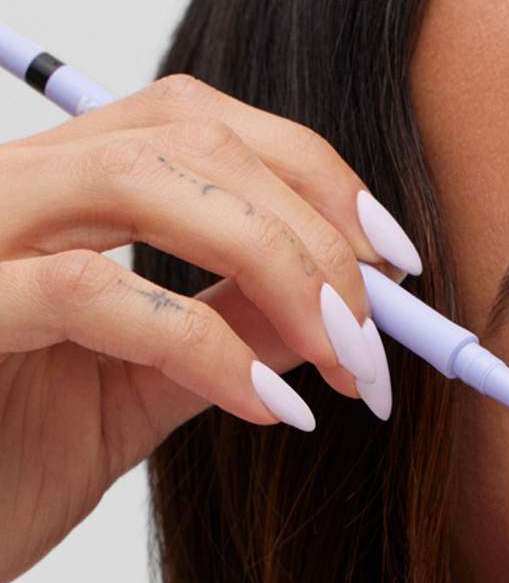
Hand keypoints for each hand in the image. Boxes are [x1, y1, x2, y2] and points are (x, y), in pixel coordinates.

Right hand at [0, 72, 421, 582]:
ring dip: (279, 265)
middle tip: (377, 330)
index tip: (395, 262)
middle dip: (314, 230)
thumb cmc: (6, 460)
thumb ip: (231, 328)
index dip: (317, 176)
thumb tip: (339, 299)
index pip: (201, 122)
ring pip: (141, 180)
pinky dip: (206, 347)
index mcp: (58, 193)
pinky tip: (267, 406)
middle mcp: (10, 186)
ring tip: (343, 358)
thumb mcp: (144, 387)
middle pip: (191, 134)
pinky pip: (92, 295)